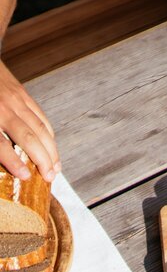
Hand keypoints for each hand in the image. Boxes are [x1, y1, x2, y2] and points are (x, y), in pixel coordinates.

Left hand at [0, 60, 58, 181]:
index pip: (0, 143)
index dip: (13, 161)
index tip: (25, 175)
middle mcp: (3, 108)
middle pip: (27, 137)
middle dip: (42, 160)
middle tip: (49, 177)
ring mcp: (15, 100)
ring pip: (40, 128)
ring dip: (51, 151)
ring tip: (56, 168)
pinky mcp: (23, 94)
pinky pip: (41, 117)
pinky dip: (50, 135)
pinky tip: (53, 148)